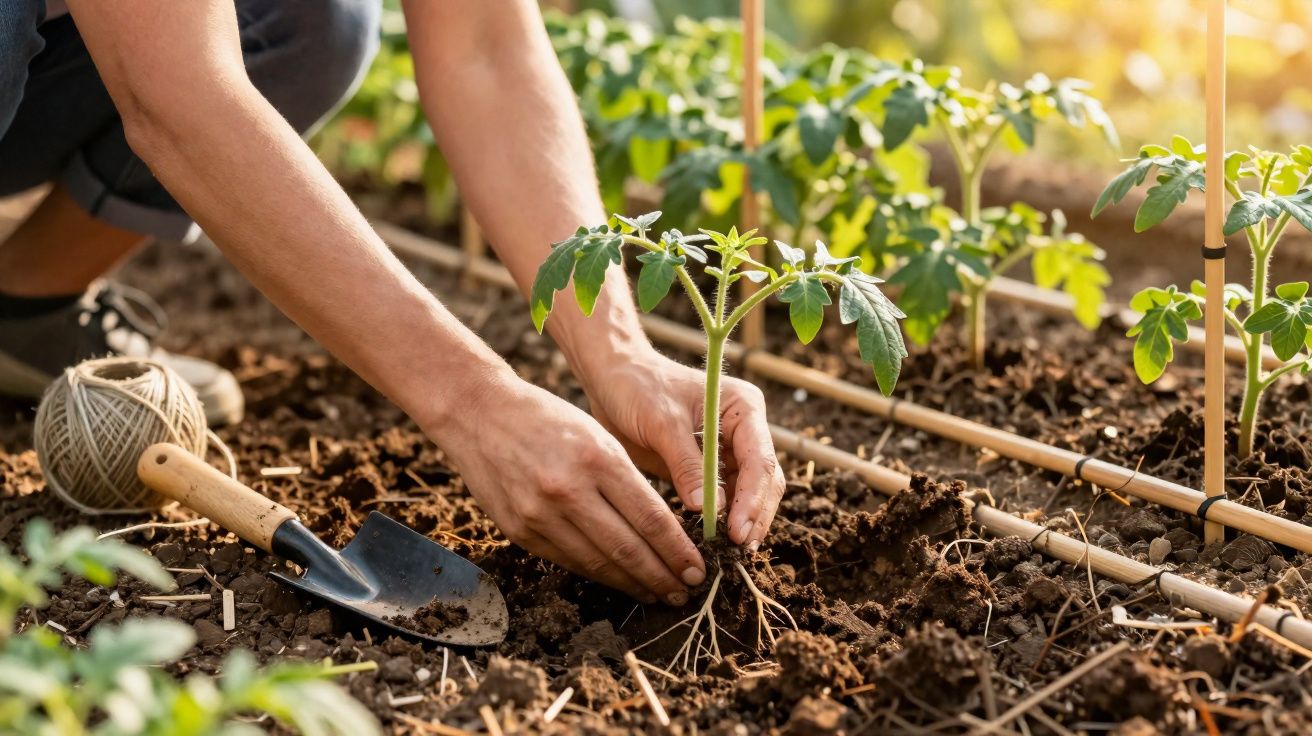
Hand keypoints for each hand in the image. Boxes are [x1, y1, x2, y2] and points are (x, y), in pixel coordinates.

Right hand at [424, 369, 705, 604]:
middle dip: (662, 576)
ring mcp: (540, 514)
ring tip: (659, 593)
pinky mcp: (520, 530)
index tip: (699, 569)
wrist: (478, 413)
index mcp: (597, 458)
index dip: (678, 550)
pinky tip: (619, 581)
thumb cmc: (547, 418)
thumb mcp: (596, 434)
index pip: (650, 517)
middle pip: (627, 548)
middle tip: (687, 591)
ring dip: (634, 584)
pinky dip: (599, 575)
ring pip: (598, 563)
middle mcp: (568, 489)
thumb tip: (663, 529)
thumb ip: (626, 480)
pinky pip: (568, 561)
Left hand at [580, 350, 786, 550]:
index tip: (738, 531)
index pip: (761, 459)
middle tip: (738, 551)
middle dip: (754, 516)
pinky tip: (711, 541)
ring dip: (742, 522)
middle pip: (765, 481)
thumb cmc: (637, 387)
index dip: (753, 499)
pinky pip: (724, 498)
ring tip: (728, 553)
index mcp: (743, 408)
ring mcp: (729, 450)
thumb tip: (707, 509)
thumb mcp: (662, 422)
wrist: (612, 379)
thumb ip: (686, 464)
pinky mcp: (710, 468)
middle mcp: (744, 430)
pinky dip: (721, 519)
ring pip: (748, 494)